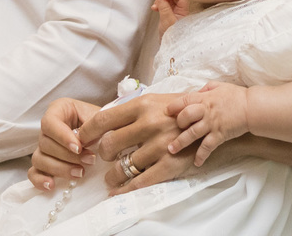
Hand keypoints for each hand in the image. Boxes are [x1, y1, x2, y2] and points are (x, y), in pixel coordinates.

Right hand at [28, 98, 100, 191]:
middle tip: (89, 160)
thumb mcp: (99, 117)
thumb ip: (91, 126)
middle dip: (68, 156)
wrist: (105, 133)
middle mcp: (48, 128)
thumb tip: (82, 141)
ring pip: (39, 159)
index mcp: (59, 110)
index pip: (50, 122)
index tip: (79, 147)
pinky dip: (40, 180)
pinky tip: (52, 186)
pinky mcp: (44, 163)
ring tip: (80, 173)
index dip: (62, 137)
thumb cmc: (101, 122)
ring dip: (59, 169)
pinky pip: (33, 173)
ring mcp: (44, 147)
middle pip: (45, 143)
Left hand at [75, 93, 196, 193]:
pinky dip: (124, 190)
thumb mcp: (153, 101)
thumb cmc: (177, 110)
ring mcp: (160, 146)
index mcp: (142, 105)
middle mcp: (149, 124)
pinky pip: (139, 183)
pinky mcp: (170, 165)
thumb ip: (128, 111)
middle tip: (106, 157)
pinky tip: (117, 191)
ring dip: (112, 176)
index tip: (81, 140)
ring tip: (112, 176)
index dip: (87, 133)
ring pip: (121, 168)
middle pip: (108, 146)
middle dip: (102, 155)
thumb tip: (99, 123)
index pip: (103, 120)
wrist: (210, 118)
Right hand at [151, 0, 188, 36]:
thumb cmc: (172, 37)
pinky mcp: (169, 17)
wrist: (169, 49)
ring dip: (161, 1)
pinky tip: (155, 8)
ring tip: (155, 5)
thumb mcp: (167, 21)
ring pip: (169, 2)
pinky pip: (165, 7)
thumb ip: (164, 7)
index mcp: (184, 11)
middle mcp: (181, 12)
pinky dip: (159, 6)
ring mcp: (175, 14)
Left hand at [166, 81, 249, 165]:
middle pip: (185, 116)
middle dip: (177, 123)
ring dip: (180, 142)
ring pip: (192, 133)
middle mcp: (205, 111)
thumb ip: (205, 89)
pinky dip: (201, 156)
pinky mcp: (219, 135)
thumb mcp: (219, 86)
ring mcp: (212, 124)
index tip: (167, 111)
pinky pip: (208, 147)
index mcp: (204, 97)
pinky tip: (196, 163)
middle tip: (174, 128)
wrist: (251, 107)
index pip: (184, 100)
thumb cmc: (236, 96)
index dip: (173, 106)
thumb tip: (196, 92)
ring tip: (171, 150)